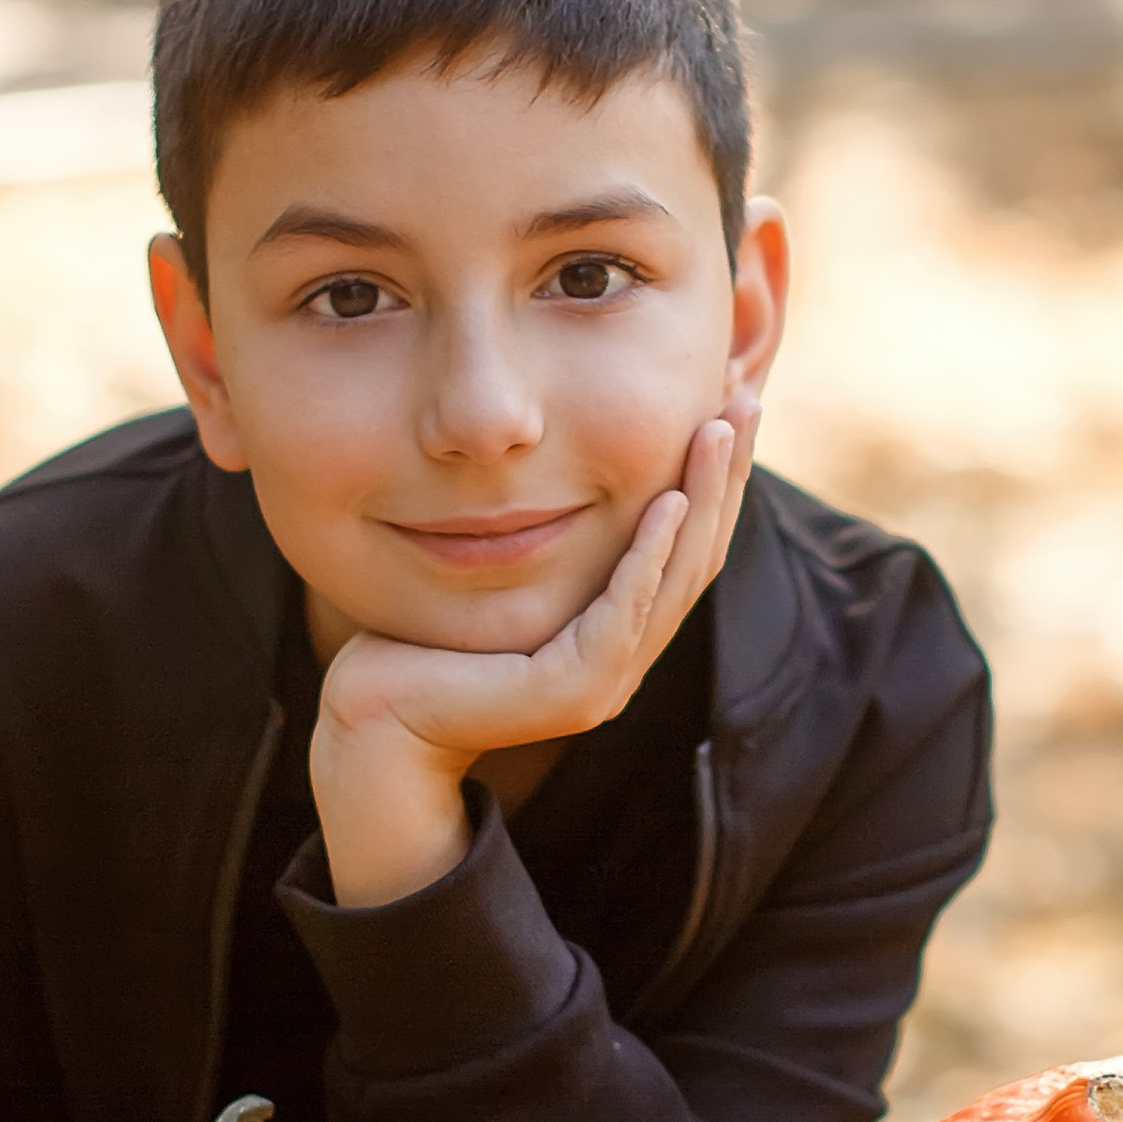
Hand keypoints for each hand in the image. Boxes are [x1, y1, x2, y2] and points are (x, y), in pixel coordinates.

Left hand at [311, 401, 755, 908]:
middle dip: (726, 477)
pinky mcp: (578, 692)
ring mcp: (607, 682)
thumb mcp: (498, 567)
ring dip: (704, 499)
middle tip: (746, 400)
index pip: (686, 547)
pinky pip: (625, 610)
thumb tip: (558, 456)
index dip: (715, 479)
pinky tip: (667, 498)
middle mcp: (624, 660)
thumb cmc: (419, 640)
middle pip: (699, 556)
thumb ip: (542, 533)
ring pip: (677, 578)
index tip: (728, 404)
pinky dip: (649, 552)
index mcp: (616, 634)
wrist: (375, 721)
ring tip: (718, 430)